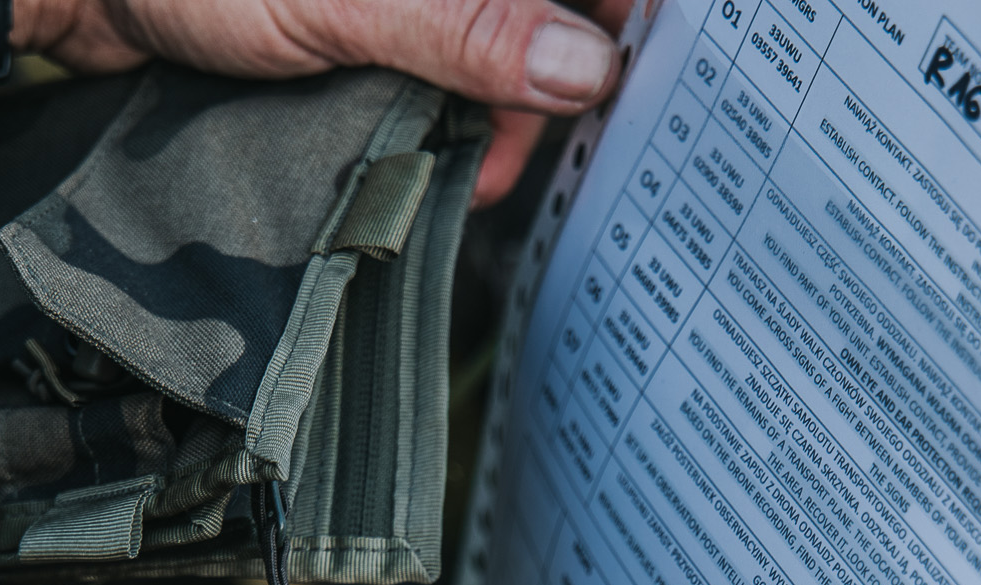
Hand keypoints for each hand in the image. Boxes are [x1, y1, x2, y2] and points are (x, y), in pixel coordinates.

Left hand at [11, 0, 636, 206]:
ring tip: (466, 173)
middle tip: (513, 156)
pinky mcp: (374, 25)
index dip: (618, 15)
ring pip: (499, 50)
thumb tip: (584, 66)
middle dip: (547, 85)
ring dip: (497, 118)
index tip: (634, 79)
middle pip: (544, 11)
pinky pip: (448, 74)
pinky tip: (441, 161)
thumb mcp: (346, 3)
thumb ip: (468, 30)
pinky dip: (453, 121)